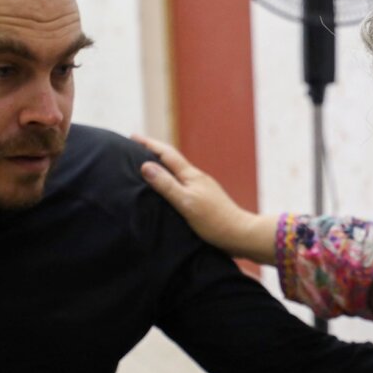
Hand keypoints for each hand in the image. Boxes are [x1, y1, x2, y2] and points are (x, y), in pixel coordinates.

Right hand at [133, 134, 276, 263]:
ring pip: (178, 173)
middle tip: (135, 148)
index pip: (167, 154)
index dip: (149, 145)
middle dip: (153, 152)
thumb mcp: (186, 202)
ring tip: (147, 167)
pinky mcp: (205, 200)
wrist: (240, 235)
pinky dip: (170, 181)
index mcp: (191, 176)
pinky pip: (182, 185)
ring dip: (162, 167)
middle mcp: (197, 179)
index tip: (132, 137)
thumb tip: (146, 166)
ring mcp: (202, 189)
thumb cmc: (214, 221)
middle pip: (172, 160)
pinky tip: (168, 190)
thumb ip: (166, 185)